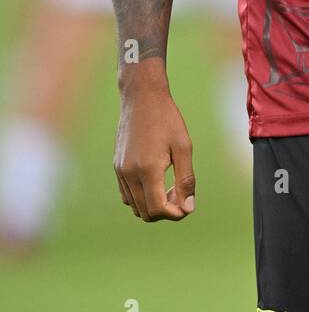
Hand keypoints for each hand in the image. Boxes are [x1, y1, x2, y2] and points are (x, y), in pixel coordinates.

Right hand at [114, 80, 195, 221]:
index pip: (157, 209)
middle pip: (145, 212)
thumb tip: (188, 208)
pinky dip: (141, 197)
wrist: (141, 98)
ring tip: (170, 186)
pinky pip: (126, 195)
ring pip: (134, 206)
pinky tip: (157, 182)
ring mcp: (120, 171)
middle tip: (180, 193)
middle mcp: (129, 174)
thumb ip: (186, 179)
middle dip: (166, 211)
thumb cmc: (167, 119)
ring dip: (153, 205)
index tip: (187, 206)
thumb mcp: (184, 147)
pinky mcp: (116, 167)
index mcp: (147, 170)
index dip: (174, 214)